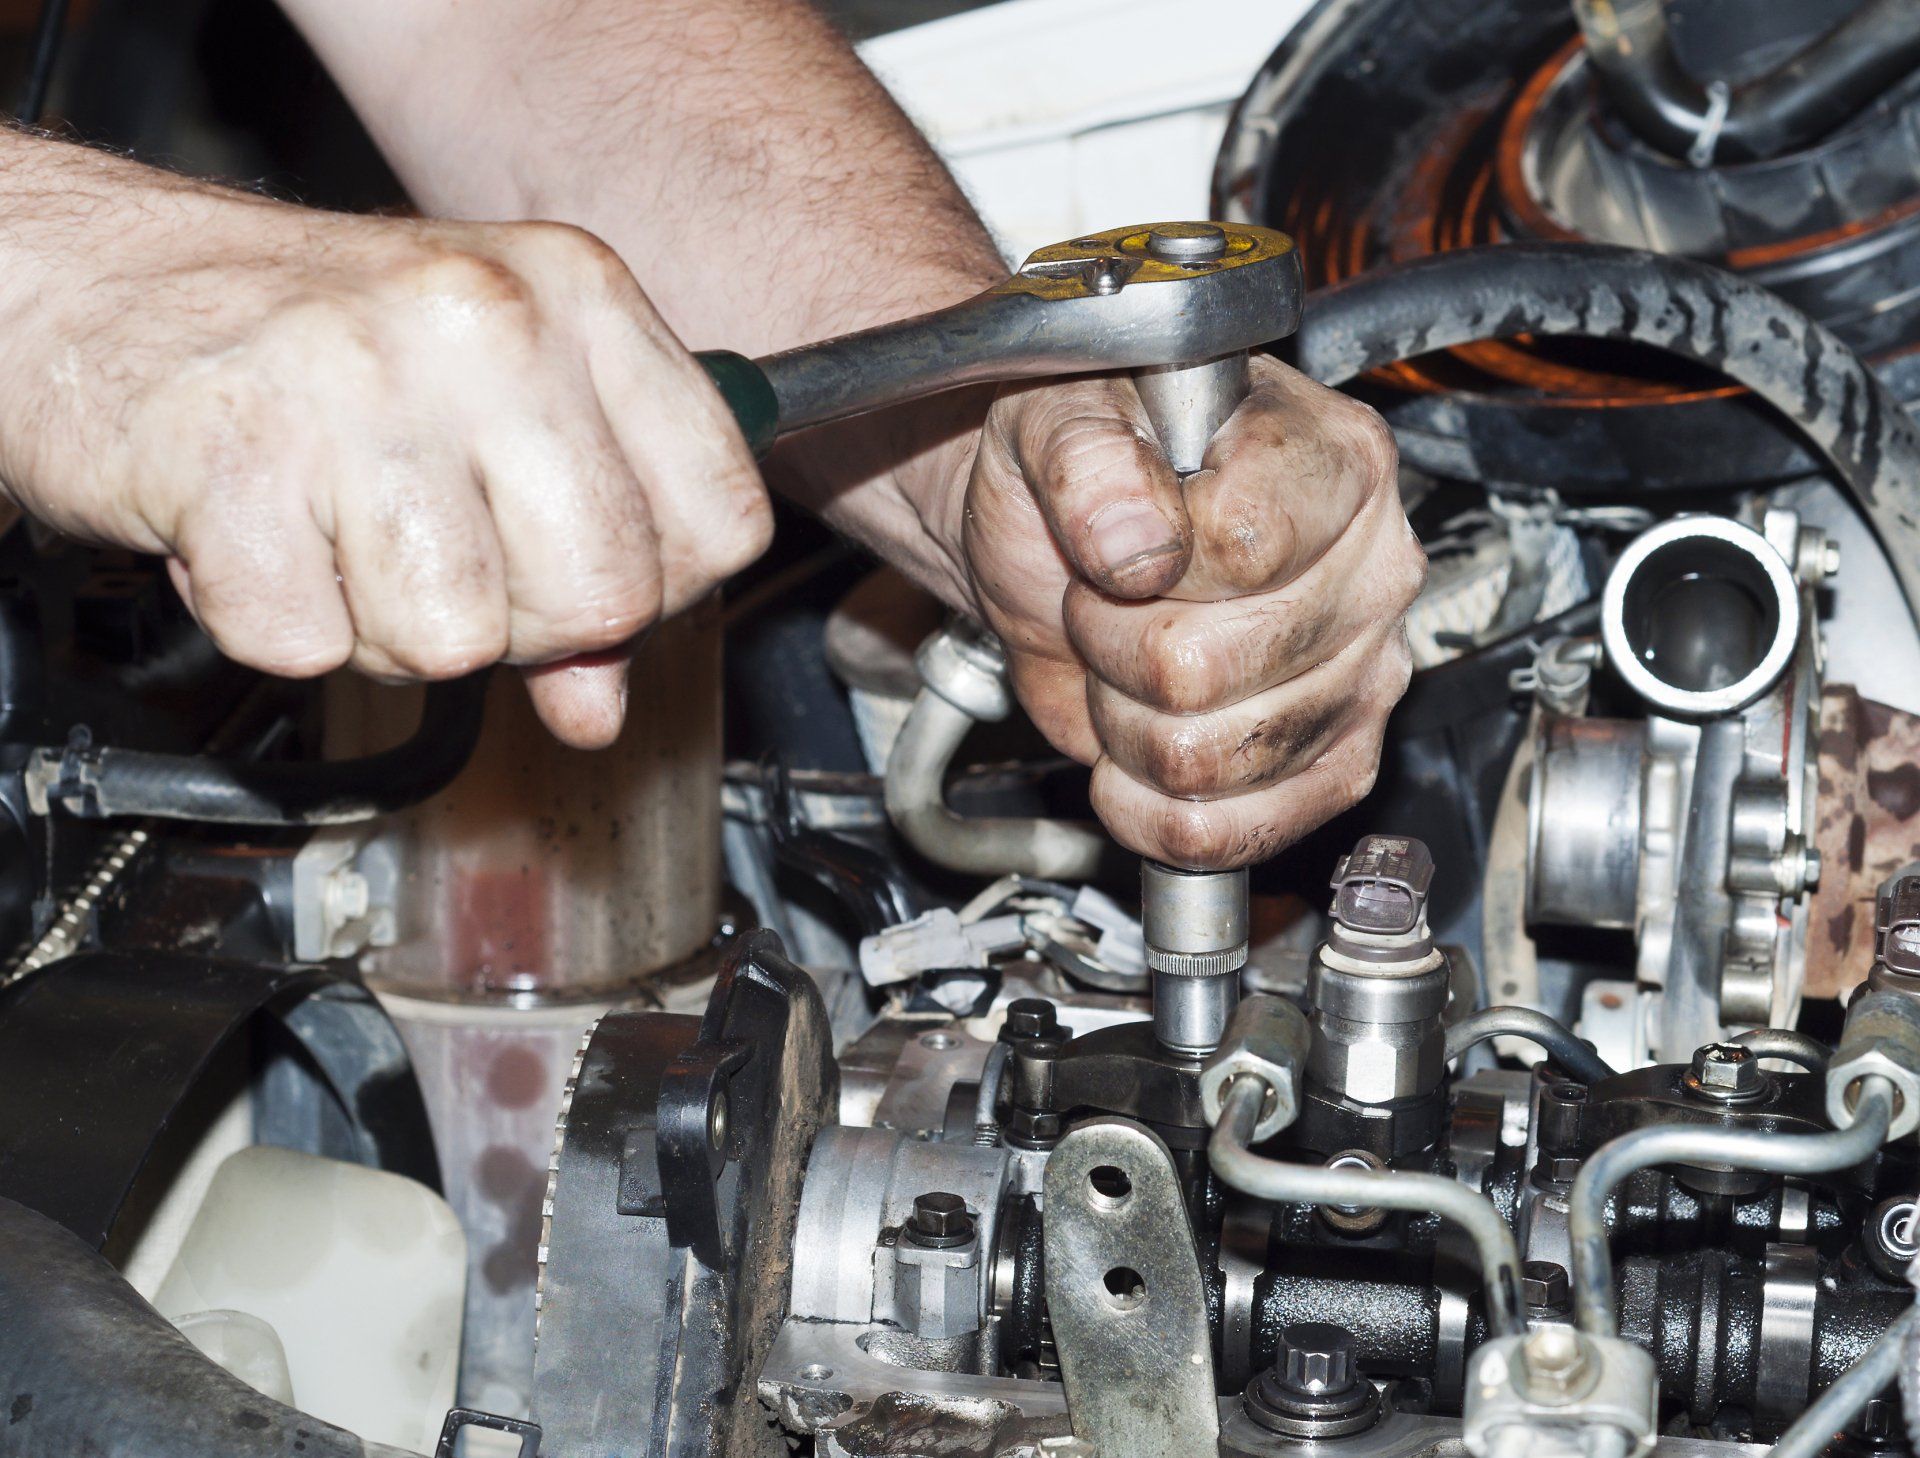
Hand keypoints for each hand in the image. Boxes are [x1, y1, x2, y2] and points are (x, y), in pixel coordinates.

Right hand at [0, 153, 769, 746]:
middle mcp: (488, 319)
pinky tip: (258, 536)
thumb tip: (602, 705)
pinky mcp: (235, 449)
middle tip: (438, 567)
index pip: (720, 517)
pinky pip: (311, 643)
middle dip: (523, 630)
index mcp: (577, 296)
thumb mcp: (484, 418)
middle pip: (606, 595)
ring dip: (385, 628)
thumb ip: (571, 553)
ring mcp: (361, 377)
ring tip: (336, 537)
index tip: (583, 578)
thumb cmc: (304, 347)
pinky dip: (277, 623)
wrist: (89, 280)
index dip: (660, 592)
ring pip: (458, 637)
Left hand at [954, 356, 1424, 868]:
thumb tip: (1139, 544)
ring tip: (1127, 664)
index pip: (1242, 548)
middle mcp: (1372, 567)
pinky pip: (1236, 833)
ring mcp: (1363, 673)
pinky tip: (1133, 756)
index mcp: (1334, 459)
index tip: (1116, 543)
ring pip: (1208, 759)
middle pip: (1211, 668)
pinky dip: (1152, 810)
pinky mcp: (1335, 762)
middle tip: (1109, 604)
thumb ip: (1091, 460)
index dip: (1144, 564)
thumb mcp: (1058, 420)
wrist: (1060, 542)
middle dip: (1116, 648)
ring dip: (1125, 724)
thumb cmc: (1083, 469)